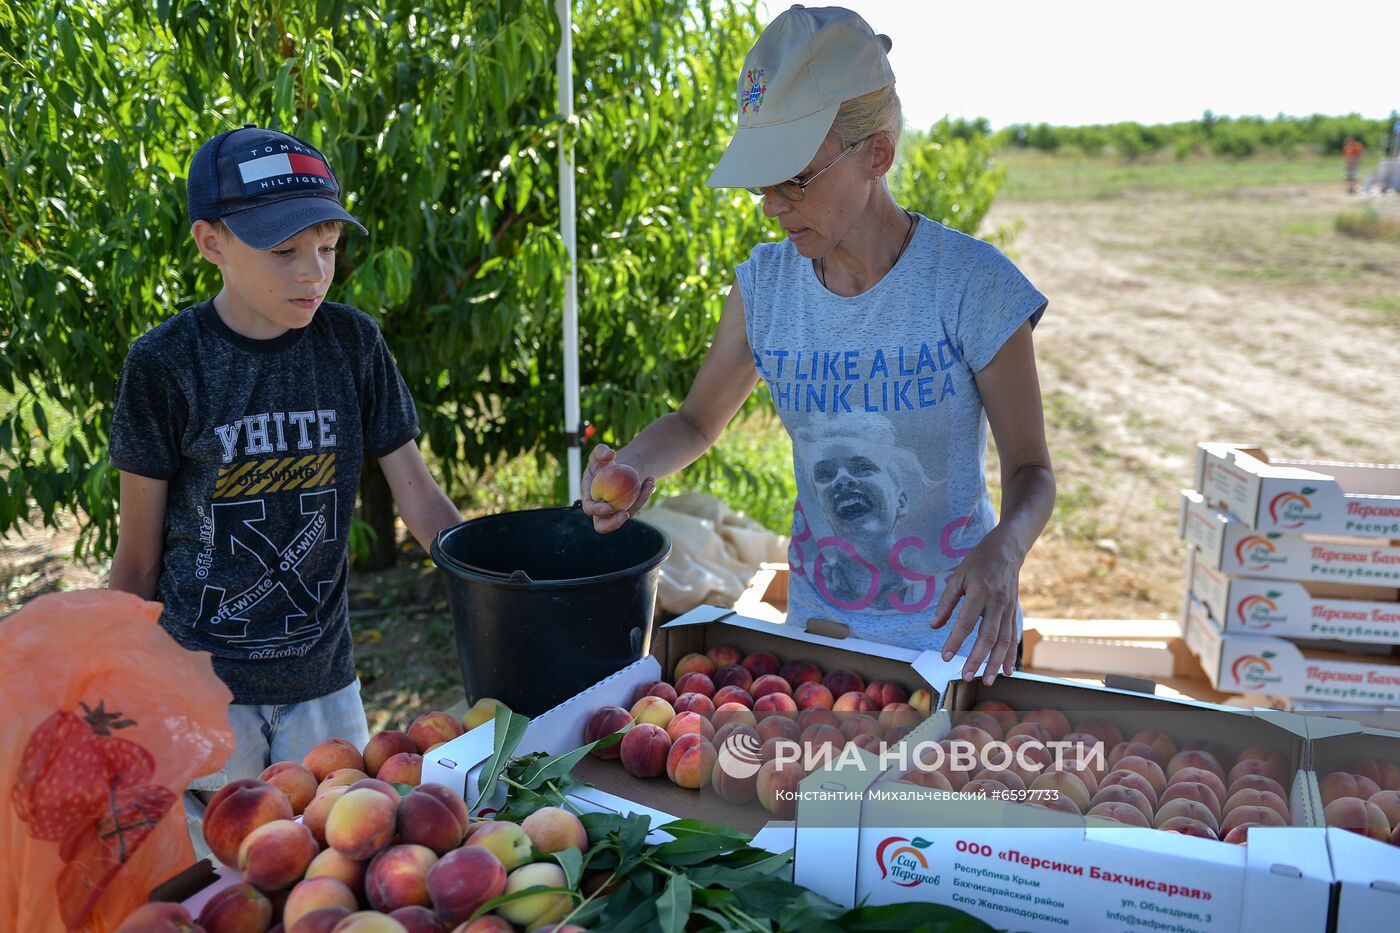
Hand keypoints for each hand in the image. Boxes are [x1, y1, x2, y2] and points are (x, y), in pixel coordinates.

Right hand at [580, 443, 655, 532]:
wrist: (619, 468)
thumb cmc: (605, 461)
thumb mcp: (601, 452)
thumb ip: (601, 451)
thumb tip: (610, 454)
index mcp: (588, 497)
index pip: (589, 508)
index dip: (597, 510)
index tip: (609, 507)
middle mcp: (600, 509)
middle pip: (602, 525)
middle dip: (613, 524)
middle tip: (625, 514)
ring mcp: (614, 513)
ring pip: (625, 516)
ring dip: (638, 503)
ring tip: (648, 484)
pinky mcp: (627, 511)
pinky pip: (636, 507)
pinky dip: (644, 495)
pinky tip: (650, 481)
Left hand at [930, 530, 1023, 684]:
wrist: (1008, 549)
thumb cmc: (979, 561)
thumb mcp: (958, 576)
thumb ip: (947, 602)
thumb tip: (934, 626)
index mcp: (980, 591)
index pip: (966, 622)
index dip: (955, 641)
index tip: (945, 656)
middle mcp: (997, 602)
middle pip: (988, 636)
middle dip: (977, 659)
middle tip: (966, 676)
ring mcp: (1009, 609)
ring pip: (1003, 640)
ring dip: (995, 663)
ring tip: (987, 680)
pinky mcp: (1015, 612)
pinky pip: (1013, 637)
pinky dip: (1010, 655)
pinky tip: (1007, 671)